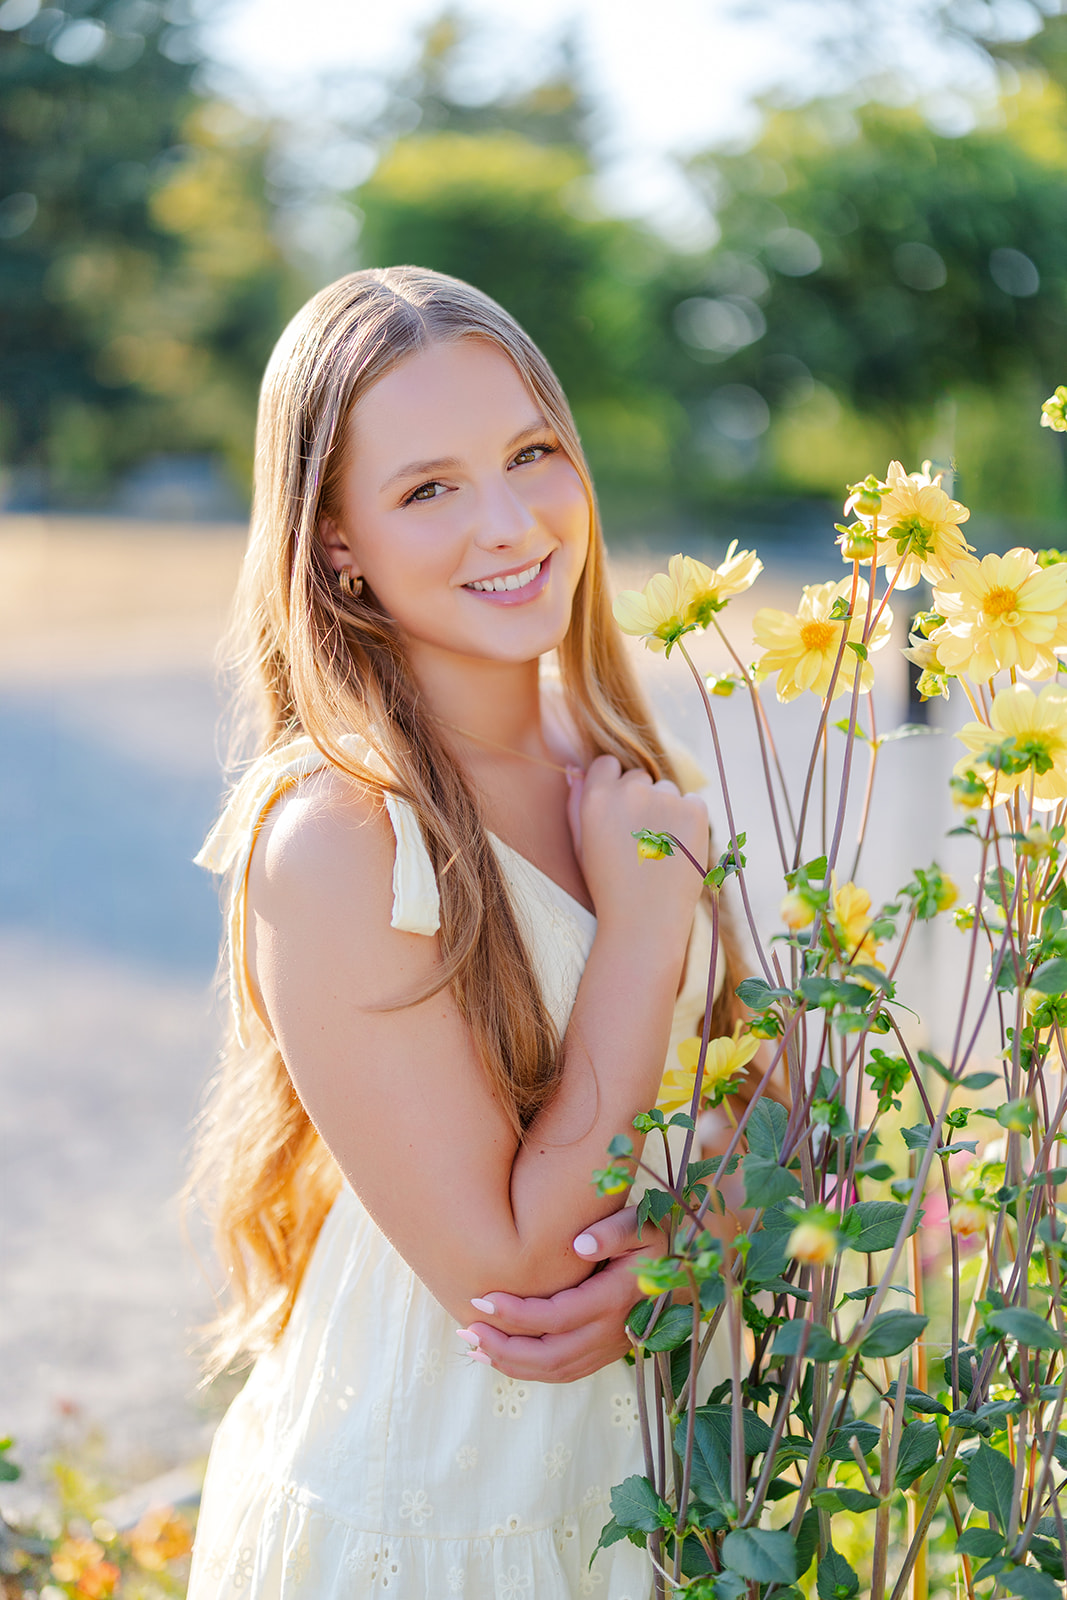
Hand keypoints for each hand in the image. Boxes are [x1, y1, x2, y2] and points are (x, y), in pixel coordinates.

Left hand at [457, 1208, 664, 1381]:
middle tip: (466, 1330)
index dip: (516, 1314)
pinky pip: (565, 1371)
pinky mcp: (607, 1353)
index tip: (480, 1299)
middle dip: (503, 1347)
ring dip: (512, 1364)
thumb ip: (613, 1231)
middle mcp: (613, 1332)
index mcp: (616, 1299)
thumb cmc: (657, 1236)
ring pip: (556, 1371)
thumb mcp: (641, 1224)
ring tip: (474, 1347)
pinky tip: (503, 1357)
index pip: (556, 1317)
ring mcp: (611, 1348)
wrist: (688, 1266)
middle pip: (550, 1356)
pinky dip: (530, 1370)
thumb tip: (580, 1244)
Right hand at [568, 755, 708, 930]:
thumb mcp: (582, 845)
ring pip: (668, 791)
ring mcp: (665, 799)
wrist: (644, 921)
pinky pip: (692, 802)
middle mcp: (630, 791)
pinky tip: (678, 850)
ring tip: (660, 851)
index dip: (614, 786)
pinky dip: (689, 821)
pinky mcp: (695, 810)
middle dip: (641, 800)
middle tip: (640, 841)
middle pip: (639, 778)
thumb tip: (575, 769)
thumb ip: (576, 803)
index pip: (608, 764)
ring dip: (667, 811)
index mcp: (597, 797)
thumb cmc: (609, 887)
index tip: (620, 811)